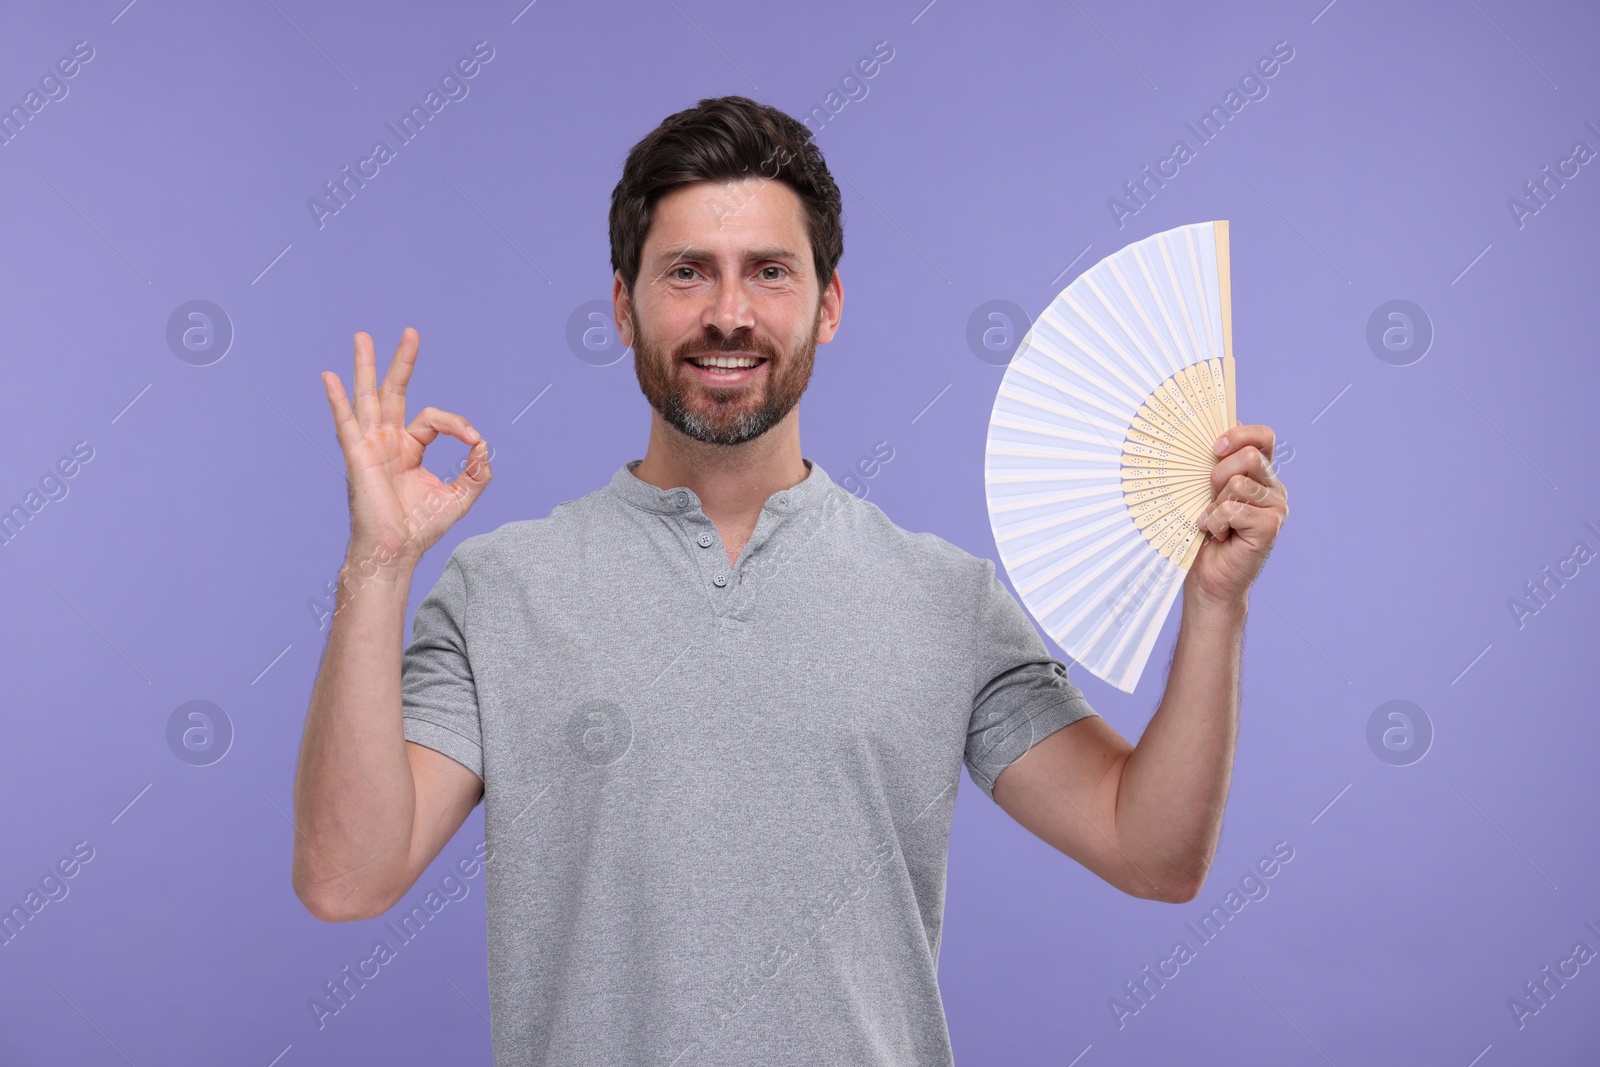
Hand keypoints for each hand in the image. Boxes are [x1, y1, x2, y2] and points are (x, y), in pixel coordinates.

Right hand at [321, 328, 490, 571]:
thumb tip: (484, 445)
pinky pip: (346, 422)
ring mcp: (371, 446)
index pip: (434, 420)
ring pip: (369, 398)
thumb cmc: (420, 528)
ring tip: (362, 336)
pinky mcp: (359, 456)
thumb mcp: (460, 496)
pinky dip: (337, 399)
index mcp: (410, 449)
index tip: (475, 441)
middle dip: (402, 363)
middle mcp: (388, 442)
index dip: (458, 424)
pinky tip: (329, 376)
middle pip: (395, 393)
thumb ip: (477, 470)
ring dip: (366, 366)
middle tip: (411, 333)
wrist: (396, 551)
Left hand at [1190, 423, 1287, 608]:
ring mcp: (1276, 507)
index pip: (1262, 437)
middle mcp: (1273, 487)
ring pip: (1239, 483)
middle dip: (1217, 476)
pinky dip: (1216, 521)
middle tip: (1210, 500)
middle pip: (1248, 456)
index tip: (1214, 447)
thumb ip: (1213, 463)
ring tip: (1216, 522)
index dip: (1239, 434)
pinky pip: (1233, 508)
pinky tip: (1218, 534)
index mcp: (1260, 474)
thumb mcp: (1205, 490)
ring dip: (1215, 504)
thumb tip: (1208, 432)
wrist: (1208, 578)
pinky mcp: (1271, 526)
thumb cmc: (1203, 532)